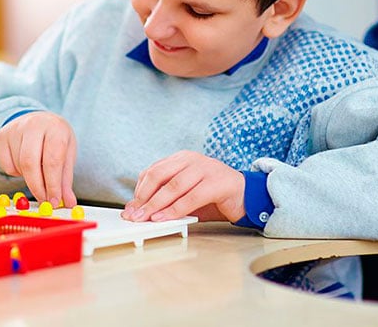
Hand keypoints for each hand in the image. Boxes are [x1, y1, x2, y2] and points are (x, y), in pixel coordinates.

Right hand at [0, 111, 76, 207]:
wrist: (39, 120)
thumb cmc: (56, 139)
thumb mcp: (67, 154)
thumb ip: (65, 180)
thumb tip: (68, 203)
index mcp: (55, 128)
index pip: (52, 160)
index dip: (53, 185)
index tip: (54, 201)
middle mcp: (34, 124)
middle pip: (30, 163)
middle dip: (37, 187)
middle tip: (43, 200)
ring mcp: (15, 129)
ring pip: (18, 166)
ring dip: (28, 178)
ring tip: (38, 172)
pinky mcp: (1, 136)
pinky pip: (6, 166)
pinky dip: (16, 172)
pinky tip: (25, 164)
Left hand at [122, 150, 244, 222]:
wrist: (247, 195)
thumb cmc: (213, 196)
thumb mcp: (185, 195)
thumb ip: (165, 199)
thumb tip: (138, 210)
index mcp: (181, 159)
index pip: (152, 171)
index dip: (139, 190)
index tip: (130, 208)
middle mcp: (191, 160)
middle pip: (159, 175)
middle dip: (144, 197)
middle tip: (134, 215)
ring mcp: (205, 169)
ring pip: (173, 186)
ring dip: (156, 204)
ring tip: (146, 218)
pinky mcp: (217, 183)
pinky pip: (191, 197)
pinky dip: (175, 209)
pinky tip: (165, 218)